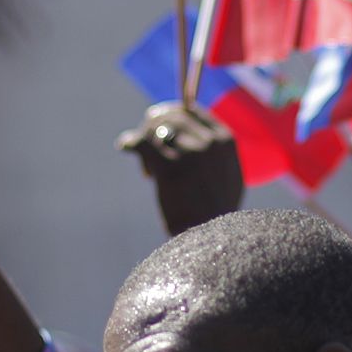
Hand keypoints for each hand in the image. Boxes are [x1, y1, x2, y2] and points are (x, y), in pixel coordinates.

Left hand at [115, 103, 243, 236]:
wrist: (212, 240)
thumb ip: (213, 154)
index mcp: (226, 141)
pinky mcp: (170, 167)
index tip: (158, 122)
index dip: (172, 114)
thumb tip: (192, 139)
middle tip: (144, 144)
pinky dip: (131, 142)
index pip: (192, 111)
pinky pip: (144, 143)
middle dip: (154, 126)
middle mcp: (209, 142)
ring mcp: (190, 153)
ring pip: (156, 128)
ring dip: (143, 140)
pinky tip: (125, 146)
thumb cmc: (216, 214)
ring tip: (140, 158)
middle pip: (172, 116)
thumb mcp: (227, 177)